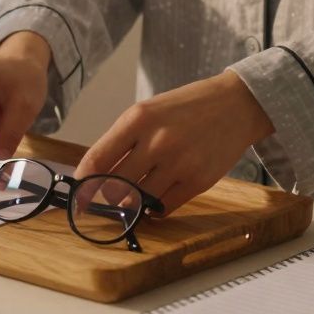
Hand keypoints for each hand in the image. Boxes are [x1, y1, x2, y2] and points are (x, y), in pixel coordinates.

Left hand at [74, 71, 274, 214]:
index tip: (77, 195)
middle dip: (106, 197)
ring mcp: (179, 163)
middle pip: (115, 186)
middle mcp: (157, 141)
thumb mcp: (148, 111)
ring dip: (131, 205)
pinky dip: (154, 209)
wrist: (236, 104)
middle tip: (104, 199)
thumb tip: (95, 175)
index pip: (97, 160)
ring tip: (131, 199)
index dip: (83, 183)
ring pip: (139, 201)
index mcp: (137, 119)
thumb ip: (122, 140)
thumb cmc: (186, 108)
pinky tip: (154, 199)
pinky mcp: (199, 181)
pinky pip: (164, 207)